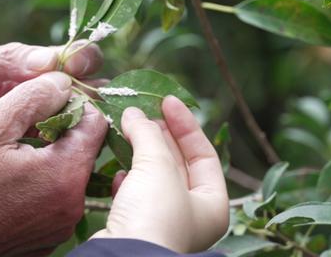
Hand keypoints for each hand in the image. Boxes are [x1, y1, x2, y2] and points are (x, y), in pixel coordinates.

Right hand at [0, 72, 107, 255]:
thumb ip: (32, 96)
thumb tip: (63, 81)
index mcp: (65, 173)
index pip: (95, 121)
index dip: (70, 101)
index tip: (42, 101)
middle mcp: (73, 204)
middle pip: (84, 149)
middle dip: (60, 130)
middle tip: (22, 126)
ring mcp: (60, 224)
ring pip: (69, 173)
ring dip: (48, 156)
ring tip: (11, 152)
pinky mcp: (47, 237)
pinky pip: (54, 198)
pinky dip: (39, 183)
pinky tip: (9, 180)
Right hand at [93, 96, 228, 252]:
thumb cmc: (154, 215)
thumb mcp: (157, 166)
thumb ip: (148, 135)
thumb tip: (133, 113)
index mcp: (212, 205)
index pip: (204, 154)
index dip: (186, 125)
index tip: (166, 102)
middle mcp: (191, 216)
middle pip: (178, 164)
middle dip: (159, 136)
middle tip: (141, 113)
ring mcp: (161, 222)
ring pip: (152, 178)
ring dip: (139, 153)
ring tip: (126, 130)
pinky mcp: (135, 227)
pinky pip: (133, 196)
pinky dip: (126, 180)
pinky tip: (118, 170)